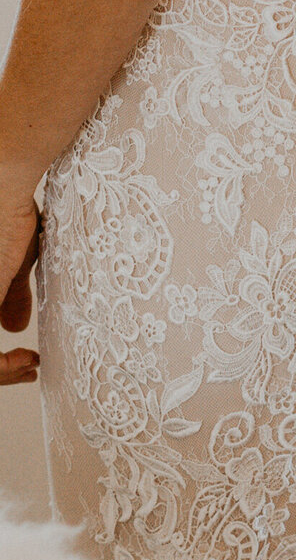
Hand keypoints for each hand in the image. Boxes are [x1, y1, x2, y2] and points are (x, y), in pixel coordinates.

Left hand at [0, 185, 40, 387]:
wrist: (2, 187)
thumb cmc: (7, 211)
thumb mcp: (12, 262)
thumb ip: (11, 295)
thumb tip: (15, 324)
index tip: (26, 357)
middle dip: (1, 370)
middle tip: (27, 366)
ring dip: (2, 372)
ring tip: (29, 365)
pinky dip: (2, 369)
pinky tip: (28, 361)